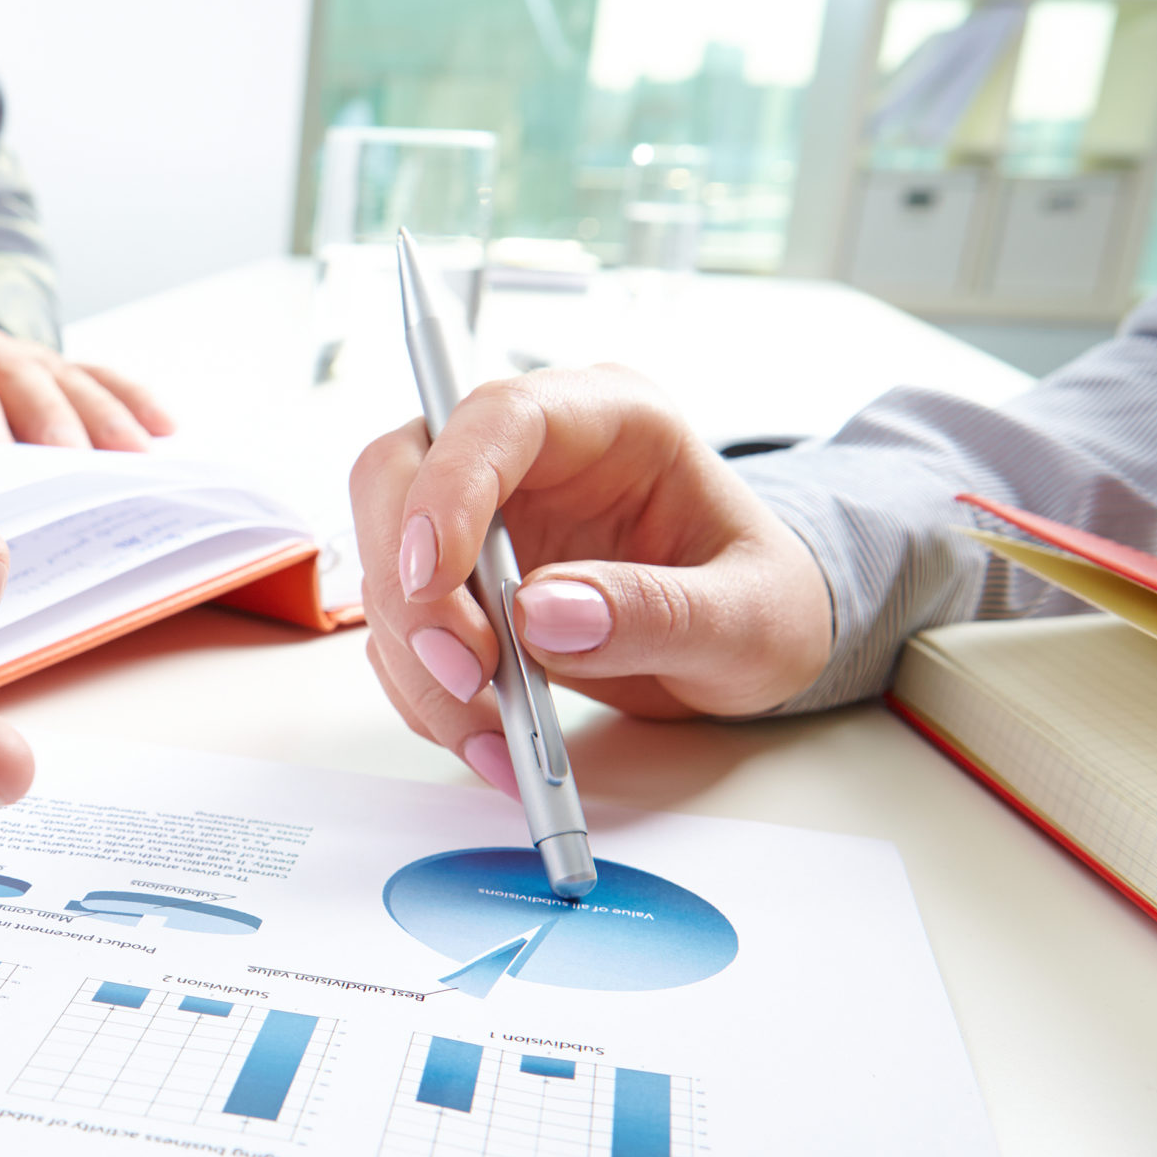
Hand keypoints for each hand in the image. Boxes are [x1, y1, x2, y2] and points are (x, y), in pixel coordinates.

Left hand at [0, 305, 174, 462]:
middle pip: (19, 377)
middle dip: (50, 420)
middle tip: (76, 466)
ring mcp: (19, 362)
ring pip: (67, 382)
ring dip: (105, 417)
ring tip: (138, 458)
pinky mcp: (48, 380)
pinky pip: (97, 384)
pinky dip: (132, 401)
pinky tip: (166, 430)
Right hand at [352, 366, 832, 782]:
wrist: (750, 645)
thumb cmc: (768, 605)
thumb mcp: (750, 618)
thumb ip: (658, 611)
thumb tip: (542, 615)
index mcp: (610, 421)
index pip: (497, 417)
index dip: (448, 488)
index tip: (436, 579)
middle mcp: (531, 456)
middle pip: (400, 474)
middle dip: (410, 584)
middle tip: (463, 675)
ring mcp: (486, 517)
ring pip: (388, 564)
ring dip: (417, 660)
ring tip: (494, 738)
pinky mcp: (462, 584)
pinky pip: (405, 632)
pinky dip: (428, 694)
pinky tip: (490, 738)